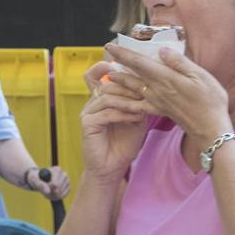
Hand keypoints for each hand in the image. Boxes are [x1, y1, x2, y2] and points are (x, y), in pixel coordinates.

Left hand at [26, 166, 70, 199]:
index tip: (42, 186)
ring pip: (61, 193)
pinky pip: (64, 195)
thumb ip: (40, 185)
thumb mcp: (34, 180)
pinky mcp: (68, 187)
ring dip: (53, 195)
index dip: (48, 188)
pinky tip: (52, 193)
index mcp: (57, 170)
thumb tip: (48, 191)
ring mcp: (67, 181)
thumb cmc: (36, 178)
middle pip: (58, 190)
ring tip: (47, 191)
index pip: (55, 184)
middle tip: (44, 191)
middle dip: (50, 193)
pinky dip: (57, 197)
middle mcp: (64, 174)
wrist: (40, 178)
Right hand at [79, 60, 150, 183]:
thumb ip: (138, 104)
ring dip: (128, 101)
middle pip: (107, 84)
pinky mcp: (87, 124)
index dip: (107, 68)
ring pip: (107, 97)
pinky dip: (123, 114)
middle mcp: (92, 103)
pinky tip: (135, 117)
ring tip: (143, 106)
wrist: (113, 167)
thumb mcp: (136, 120)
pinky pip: (106, 113)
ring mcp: (87, 112)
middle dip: (128, 87)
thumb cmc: (125, 144)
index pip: (96, 75)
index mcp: (101, 99)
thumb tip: (147, 88)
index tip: (129, 69)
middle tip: (146, 92)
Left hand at [103, 43, 231, 150]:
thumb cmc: (211, 101)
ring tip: (108, 76)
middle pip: (133, 74)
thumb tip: (162, 50)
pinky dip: (126, 102)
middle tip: (107, 54)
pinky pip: (137, 106)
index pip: (139, 63)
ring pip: (132, 89)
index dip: (124, 53)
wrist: (210, 129)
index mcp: (167, 78)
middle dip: (119, 64)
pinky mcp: (160, 111)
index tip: (110, 45)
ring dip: (119, 81)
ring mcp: (157, 102)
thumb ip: (180, 63)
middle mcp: (157, 90)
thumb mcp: (201, 77)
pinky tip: (121, 100)